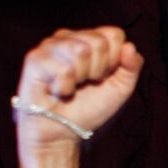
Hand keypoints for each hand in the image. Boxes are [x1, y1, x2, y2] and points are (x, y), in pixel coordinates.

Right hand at [14, 27, 143, 149]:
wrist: (63, 132)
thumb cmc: (89, 108)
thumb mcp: (120, 88)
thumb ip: (132, 66)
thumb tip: (130, 46)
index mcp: (89, 39)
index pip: (114, 34)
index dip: (114, 61)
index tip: (102, 77)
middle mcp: (69, 37)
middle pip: (99, 42)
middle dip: (98, 70)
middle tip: (84, 84)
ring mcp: (50, 46)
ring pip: (80, 50)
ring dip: (80, 78)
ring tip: (70, 86)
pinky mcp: (35, 59)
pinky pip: (63, 68)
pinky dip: (64, 87)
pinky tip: (55, 91)